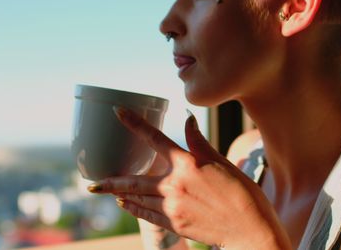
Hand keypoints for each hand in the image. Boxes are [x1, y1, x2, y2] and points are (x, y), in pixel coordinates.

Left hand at [87, 107, 290, 249]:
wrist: (249, 229)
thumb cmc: (241, 193)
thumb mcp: (221, 162)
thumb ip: (199, 142)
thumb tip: (188, 118)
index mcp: (187, 164)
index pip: (155, 138)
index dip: (134, 123)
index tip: (118, 112)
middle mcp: (174, 185)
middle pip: (134, 179)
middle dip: (110, 180)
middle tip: (91, 182)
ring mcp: (172, 207)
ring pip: (137, 199)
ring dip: (120, 193)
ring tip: (106, 190)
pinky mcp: (174, 224)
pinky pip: (146, 215)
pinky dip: (133, 208)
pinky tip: (125, 203)